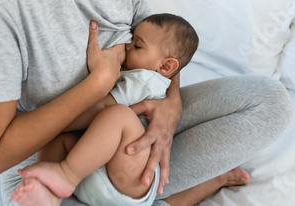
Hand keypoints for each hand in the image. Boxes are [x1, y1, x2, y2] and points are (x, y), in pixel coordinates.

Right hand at [86, 21, 124, 90]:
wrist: (100, 82)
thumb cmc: (97, 64)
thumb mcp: (93, 48)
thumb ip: (93, 35)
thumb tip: (93, 22)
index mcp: (113, 53)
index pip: (121, 46)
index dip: (122, 42)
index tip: (125, 38)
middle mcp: (117, 62)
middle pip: (123, 55)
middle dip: (123, 51)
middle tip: (123, 48)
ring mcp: (116, 71)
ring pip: (120, 64)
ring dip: (120, 61)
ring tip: (118, 60)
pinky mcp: (113, 79)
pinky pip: (116, 73)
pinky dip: (115, 71)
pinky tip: (113, 72)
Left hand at [127, 74, 181, 194]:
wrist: (175, 107)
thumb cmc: (159, 105)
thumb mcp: (147, 104)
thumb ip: (134, 109)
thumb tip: (119, 111)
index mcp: (157, 128)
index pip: (147, 138)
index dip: (138, 145)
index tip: (127, 151)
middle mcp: (163, 138)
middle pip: (156, 156)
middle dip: (150, 169)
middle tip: (143, 181)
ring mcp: (167, 144)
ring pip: (164, 163)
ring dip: (160, 177)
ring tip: (157, 190)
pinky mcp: (167, 147)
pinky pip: (166, 162)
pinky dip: (165, 174)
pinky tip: (163, 185)